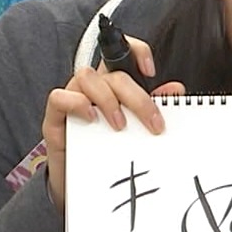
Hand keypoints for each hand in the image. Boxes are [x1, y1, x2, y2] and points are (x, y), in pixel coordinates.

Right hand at [42, 36, 184, 212]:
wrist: (79, 180)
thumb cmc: (105, 149)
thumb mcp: (133, 128)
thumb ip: (152, 106)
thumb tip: (176, 90)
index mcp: (112, 84)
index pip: (121, 52)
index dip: (137, 52)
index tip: (151, 71)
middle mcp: (92, 87)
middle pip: (113, 73)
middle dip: (137, 97)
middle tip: (153, 123)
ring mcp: (71, 99)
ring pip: (86, 77)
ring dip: (108, 99)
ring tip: (120, 125)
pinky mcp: (54, 117)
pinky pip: (58, 97)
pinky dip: (76, 104)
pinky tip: (92, 120)